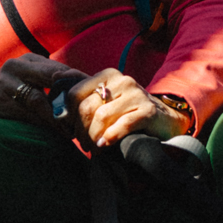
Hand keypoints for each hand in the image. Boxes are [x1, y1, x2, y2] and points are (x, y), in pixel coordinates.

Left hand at [67, 68, 185, 146]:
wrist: (166, 120)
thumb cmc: (128, 112)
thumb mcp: (105, 98)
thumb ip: (81, 91)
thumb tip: (56, 83)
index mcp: (107, 75)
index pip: (75, 93)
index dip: (68, 116)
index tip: (70, 130)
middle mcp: (122, 81)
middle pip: (87, 107)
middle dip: (80, 130)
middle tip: (83, 143)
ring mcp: (137, 94)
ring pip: (102, 117)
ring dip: (94, 137)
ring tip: (95, 147)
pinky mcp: (149, 111)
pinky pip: (123, 124)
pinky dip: (110, 137)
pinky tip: (105, 145)